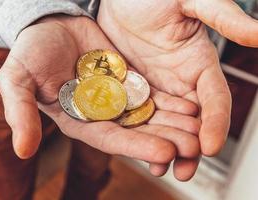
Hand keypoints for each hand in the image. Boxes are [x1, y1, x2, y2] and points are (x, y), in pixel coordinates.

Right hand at [0, 15, 199, 173]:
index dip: (137, 146)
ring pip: (149, 114)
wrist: (50, 25)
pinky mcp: (128, 80)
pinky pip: (152, 92)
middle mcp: (101, 113)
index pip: (110, 139)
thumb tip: (22, 150)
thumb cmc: (30, 52)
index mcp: (78, 120)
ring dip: (174, 123)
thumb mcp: (18, 80)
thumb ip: (20, 111)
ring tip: (199, 128)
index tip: (164, 152)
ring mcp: (117, 96)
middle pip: (137, 131)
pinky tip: (192, 105)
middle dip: (164, 138)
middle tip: (192, 146)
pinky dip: (171, 100)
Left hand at [98, 0, 257, 179]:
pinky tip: (136, 149)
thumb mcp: (192, 0)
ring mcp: (156, 87)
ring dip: (165, 146)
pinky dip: (141, 133)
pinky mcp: (133, 88)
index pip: (214, 99)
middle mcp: (180, 81)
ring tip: (161, 167)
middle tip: (184, 169)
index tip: (211, 146)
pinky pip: (140, 115)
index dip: (216, 123)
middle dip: (190, 145)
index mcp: (199, 63)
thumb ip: (224, 17)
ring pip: (166, 123)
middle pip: (191, 120)